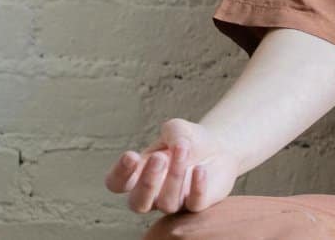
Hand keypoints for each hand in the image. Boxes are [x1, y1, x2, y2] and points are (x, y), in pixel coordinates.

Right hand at [105, 118, 240, 213]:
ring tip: (183, 150)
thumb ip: (172, 132)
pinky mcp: (196, 204)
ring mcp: (174, 202)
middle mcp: (152, 194)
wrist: (218, 148)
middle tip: (159, 158)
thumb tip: (177, 145)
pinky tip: (200, 169)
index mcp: (137, 175)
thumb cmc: (188, 140)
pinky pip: (194, 204)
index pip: (116, 184)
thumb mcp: (177, 129)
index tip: (131, 155)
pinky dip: (197, 188)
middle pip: (138, 203)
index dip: (119, 174)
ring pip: (167, 204)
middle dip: (147, 182)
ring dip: (174, 178)